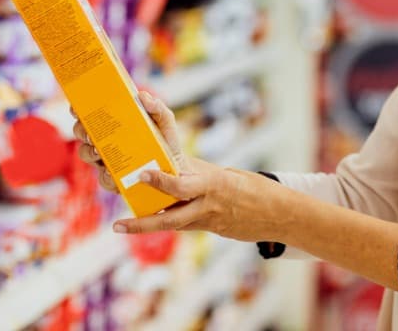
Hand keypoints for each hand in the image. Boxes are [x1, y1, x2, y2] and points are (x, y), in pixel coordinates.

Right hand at [73, 91, 211, 192]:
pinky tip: (112, 173)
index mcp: (115, 124)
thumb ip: (157, 108)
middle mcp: (106, 141)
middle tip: (89, 133)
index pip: (91, 114)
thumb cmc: (166, 142)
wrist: (176, 170)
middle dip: (81, 131)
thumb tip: (142, 96)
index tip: (76, 108)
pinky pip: (103, 179)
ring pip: (86, 155)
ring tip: (98, 152)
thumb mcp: (164, 121)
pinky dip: (106, 176)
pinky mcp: (114, 180)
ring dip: (88, 152)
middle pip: (82, 133)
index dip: (79, 110)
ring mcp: (107, 160)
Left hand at [112, 167, 284, 242]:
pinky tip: (145, 221)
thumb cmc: (254, 188)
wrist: (279, 215)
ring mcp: (208, 221)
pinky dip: (165, 221)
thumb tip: (174, 167)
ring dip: (145, 225)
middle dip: (143, 221)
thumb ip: (200, 174)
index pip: (182, 185)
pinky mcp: (210, 229)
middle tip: (119, 222)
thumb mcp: (228, 175)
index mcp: (213, 185)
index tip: (143, 174)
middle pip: (171, 216)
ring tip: (122, 226)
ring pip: (172, 224)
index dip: (161, 181)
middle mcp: (207, 205)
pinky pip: (183, 225)